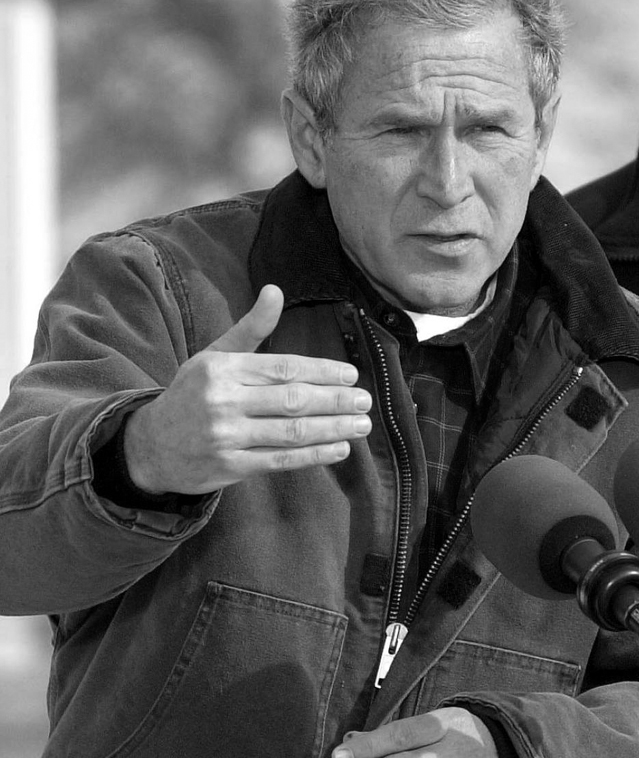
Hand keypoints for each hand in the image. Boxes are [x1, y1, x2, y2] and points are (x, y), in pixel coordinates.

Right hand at [123, 285, 371, 492]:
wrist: (152, 445)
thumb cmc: (193, 395)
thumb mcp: (215, 356)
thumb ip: (251, 328)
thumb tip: (275, 290)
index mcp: (223, 369)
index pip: (284, 368)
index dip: (322, 372)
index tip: (352, 375)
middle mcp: (224, 401)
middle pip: (292, 400)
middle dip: (335, 400)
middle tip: (366, 401)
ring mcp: (228, 436)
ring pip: (291, 432)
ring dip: (333, 428)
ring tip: (361, 424)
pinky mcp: (232, 467)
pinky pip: (282, 460)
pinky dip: (315, 455)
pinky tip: (340, 448)